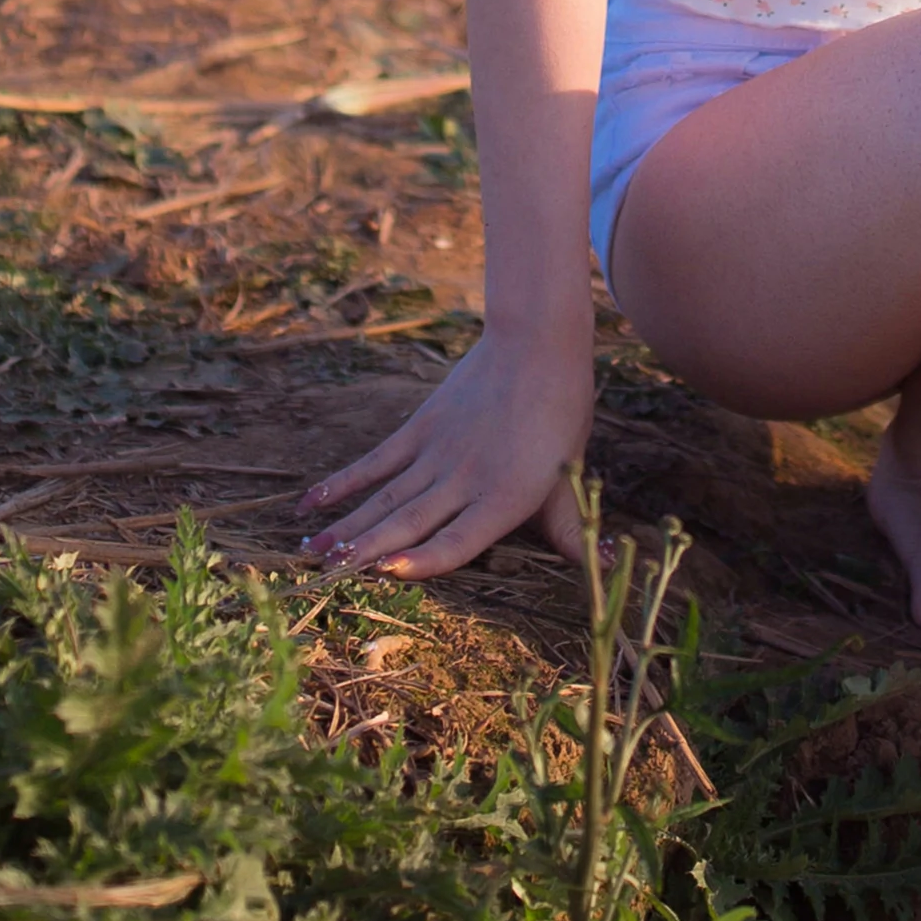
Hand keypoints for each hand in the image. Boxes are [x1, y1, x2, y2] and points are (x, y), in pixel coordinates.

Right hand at [300, 328, 594, 575]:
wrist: (537, 344)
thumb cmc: (561, 414)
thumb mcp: (570, 476)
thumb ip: (570, 529)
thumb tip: (606, 565)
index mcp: (505, 499)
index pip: (458, 540)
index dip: (424, 560)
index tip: (387, 572)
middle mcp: (465, 480)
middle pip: (409, 523)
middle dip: (366, 552)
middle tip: (326, 576)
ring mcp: (438, 452)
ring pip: (386, 497)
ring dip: (348, 525)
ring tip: (313, 550)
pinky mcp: (421, 427)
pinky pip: (377, 461)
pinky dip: (345, 482)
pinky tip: (314, 502)